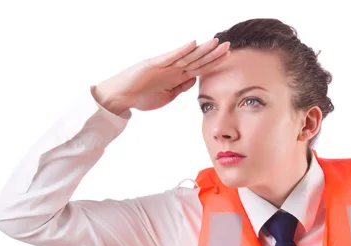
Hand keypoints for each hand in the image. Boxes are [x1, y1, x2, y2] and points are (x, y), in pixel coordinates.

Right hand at [94, 38, 229, 113]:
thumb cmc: (142, 97)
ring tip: (216, 42)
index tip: (227, 57)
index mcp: (177, 77)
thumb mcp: (167, 96)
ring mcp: (164, 65)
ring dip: (202, 50)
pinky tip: (193, 44)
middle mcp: (173, 68)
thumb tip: (193, 80)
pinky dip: (182, 50)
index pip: (199, 68)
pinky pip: (170, 57)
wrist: (121, 97)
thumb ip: (181, 88)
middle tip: (229, 46)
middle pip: (197, 60)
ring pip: (187, 56)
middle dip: (213, 54)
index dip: (213, 63)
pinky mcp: (154, 64)